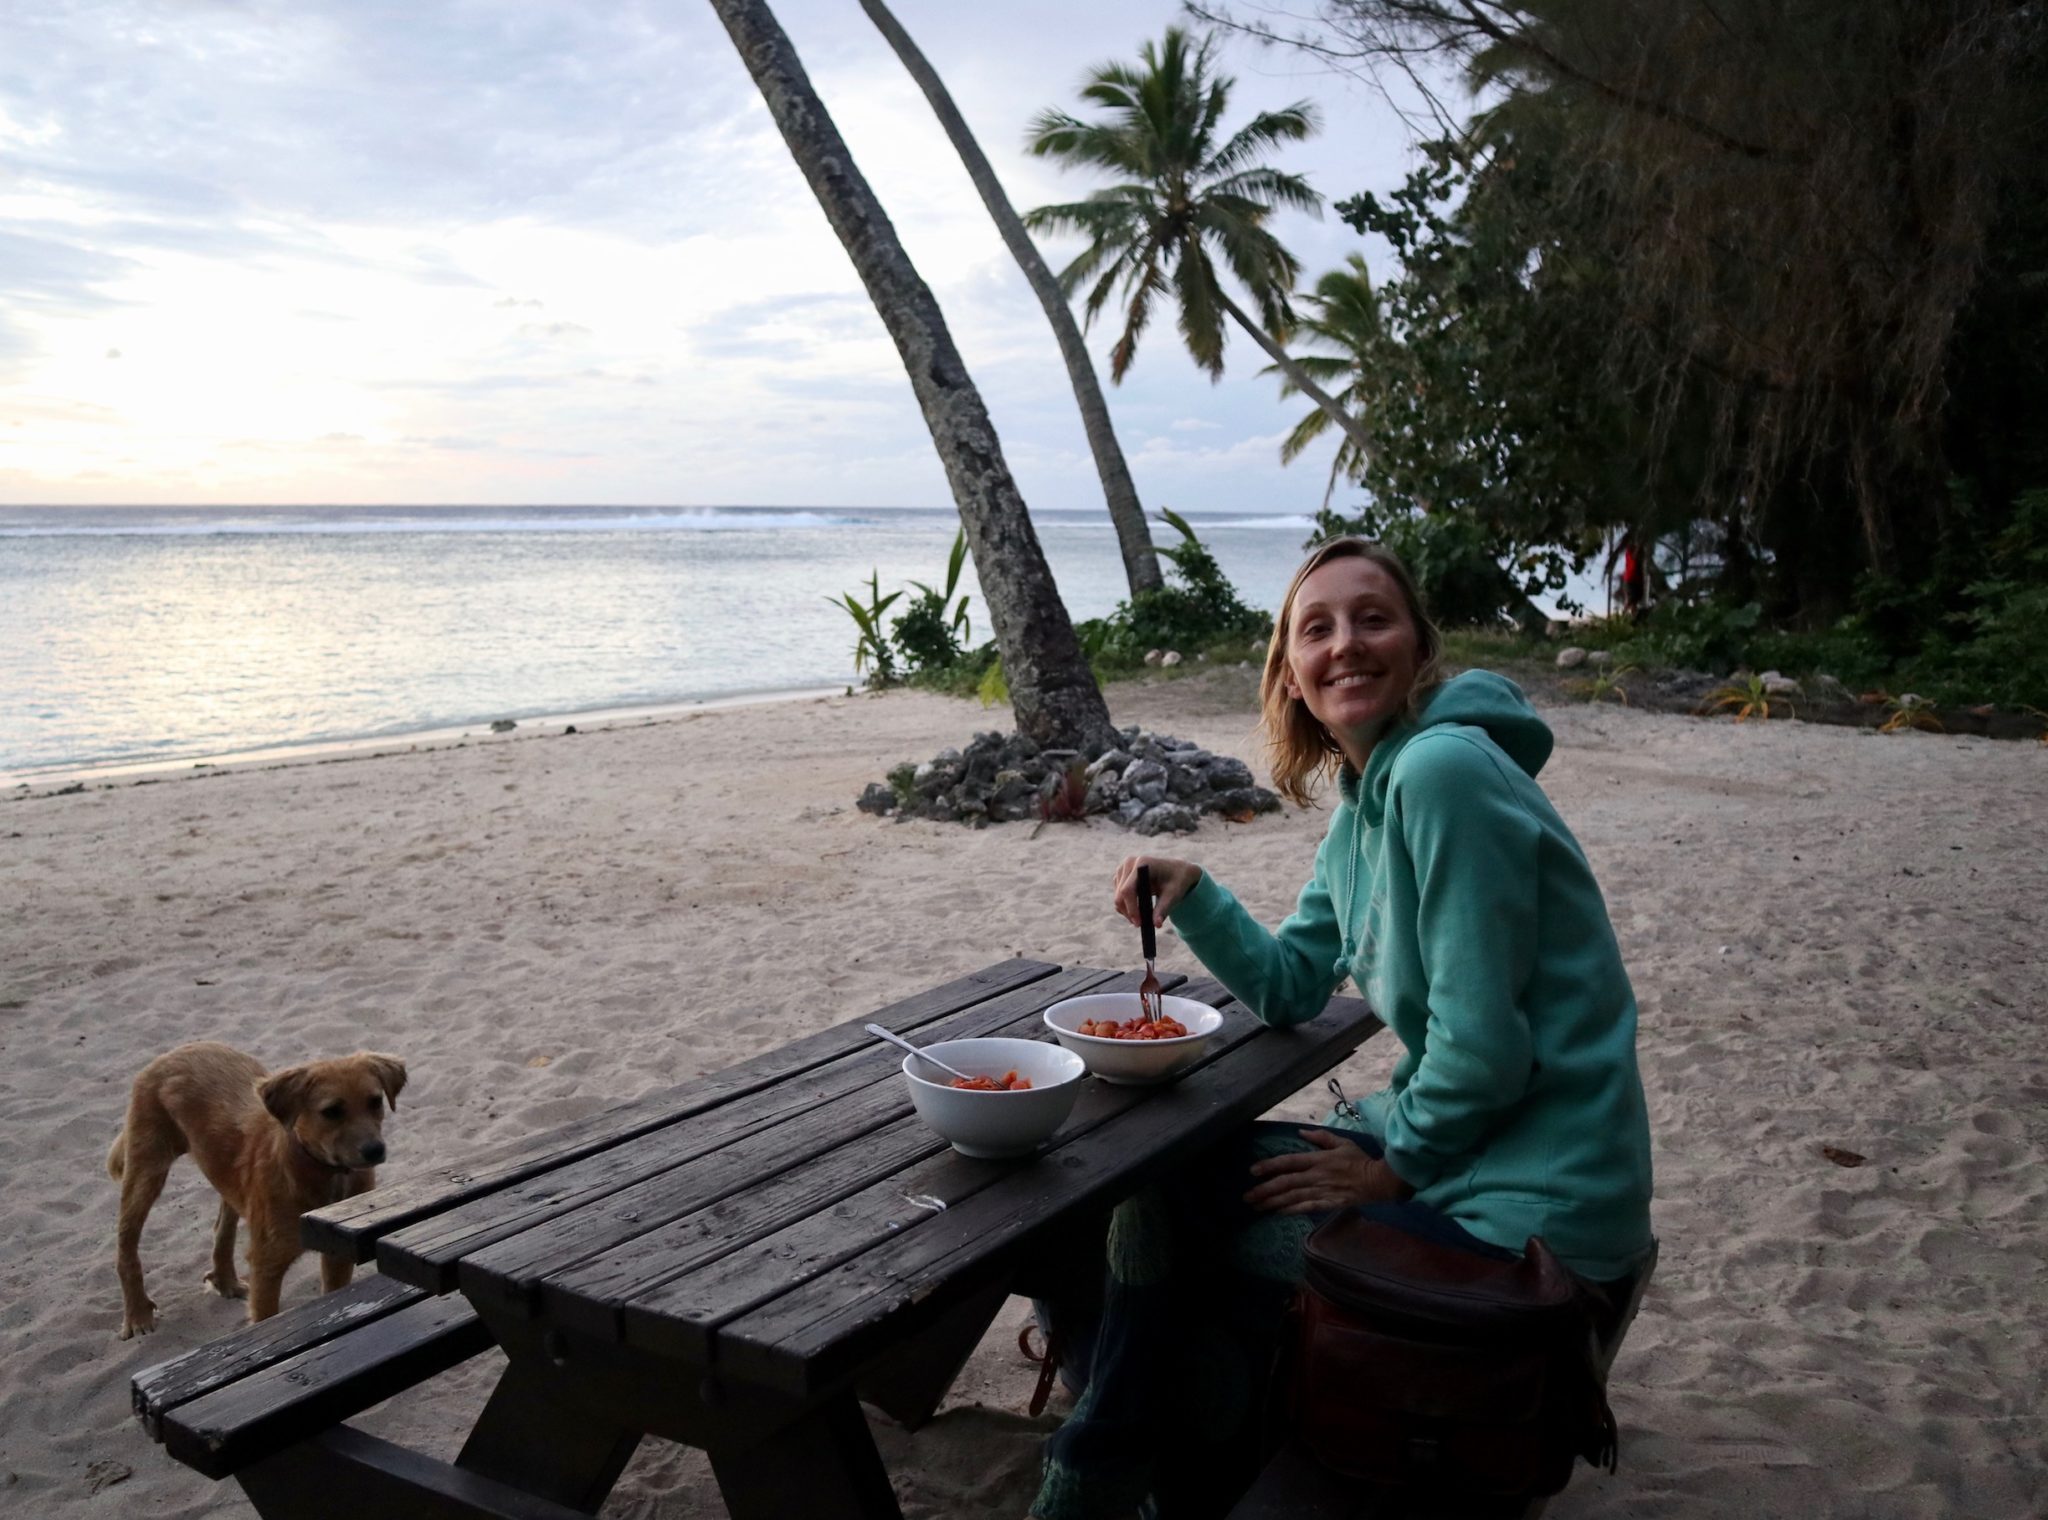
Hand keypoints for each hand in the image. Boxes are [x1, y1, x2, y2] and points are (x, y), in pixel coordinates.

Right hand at [1112, 856, 1201, 928]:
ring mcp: (1123, 869)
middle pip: (1120, 895)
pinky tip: (1138, 911)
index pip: (1128, 890)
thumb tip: (1156, 924)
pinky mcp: (1121, 876)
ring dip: (1127, 911)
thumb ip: (1163, 909)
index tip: (1139, 923)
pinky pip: (1119, 896)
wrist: (1177, 871)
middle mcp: (1129, 863)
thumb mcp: (1173, 895)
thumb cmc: (1177, 881)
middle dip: (1129, 912)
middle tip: (1141, 925)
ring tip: (1142, 919)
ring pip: (1118, 897)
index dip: (1131, 908)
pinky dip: (1126, 906)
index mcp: (1142, 864)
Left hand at [1244, 1130, 1413, 1214]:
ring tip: (1256, 1206)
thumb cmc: (1359, 1160)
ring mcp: (1321, 1192)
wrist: (1378, 1181)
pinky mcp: (1328, 1204)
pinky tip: (1277, 1213)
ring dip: (1272, 1202)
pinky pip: (1306, 1208)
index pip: (1288, 1162)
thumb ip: (1320, 1137)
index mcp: (1317, 1159)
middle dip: (1264, 1190)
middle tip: (1247, 1196)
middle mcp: (1316, 1176)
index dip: (1269, 1166)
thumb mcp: (1341, 1142)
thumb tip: (1301, 1131)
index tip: (1253, 1171)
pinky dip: (1290, 1210)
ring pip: (1292, 1197)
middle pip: (1285, 1183)